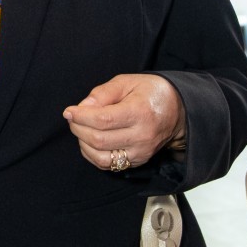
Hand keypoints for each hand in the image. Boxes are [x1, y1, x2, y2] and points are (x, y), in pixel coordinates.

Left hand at [63, 74, 185, 170]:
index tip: (69, 111)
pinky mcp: (138, 161)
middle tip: (73, 118)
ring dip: (83, 143)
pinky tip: (90, 141)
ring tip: (81, 128)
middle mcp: (142, 136)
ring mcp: (141, 152)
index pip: (103, 120)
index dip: (80, 117)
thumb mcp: (126, 82)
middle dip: (78, 128)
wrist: (177, 110)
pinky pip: (108, 164)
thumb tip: (82, 107)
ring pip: (101, 157)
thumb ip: (103, 93)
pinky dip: (92, 154)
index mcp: (140, 112)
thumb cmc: (149, 92)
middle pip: (99, 140)